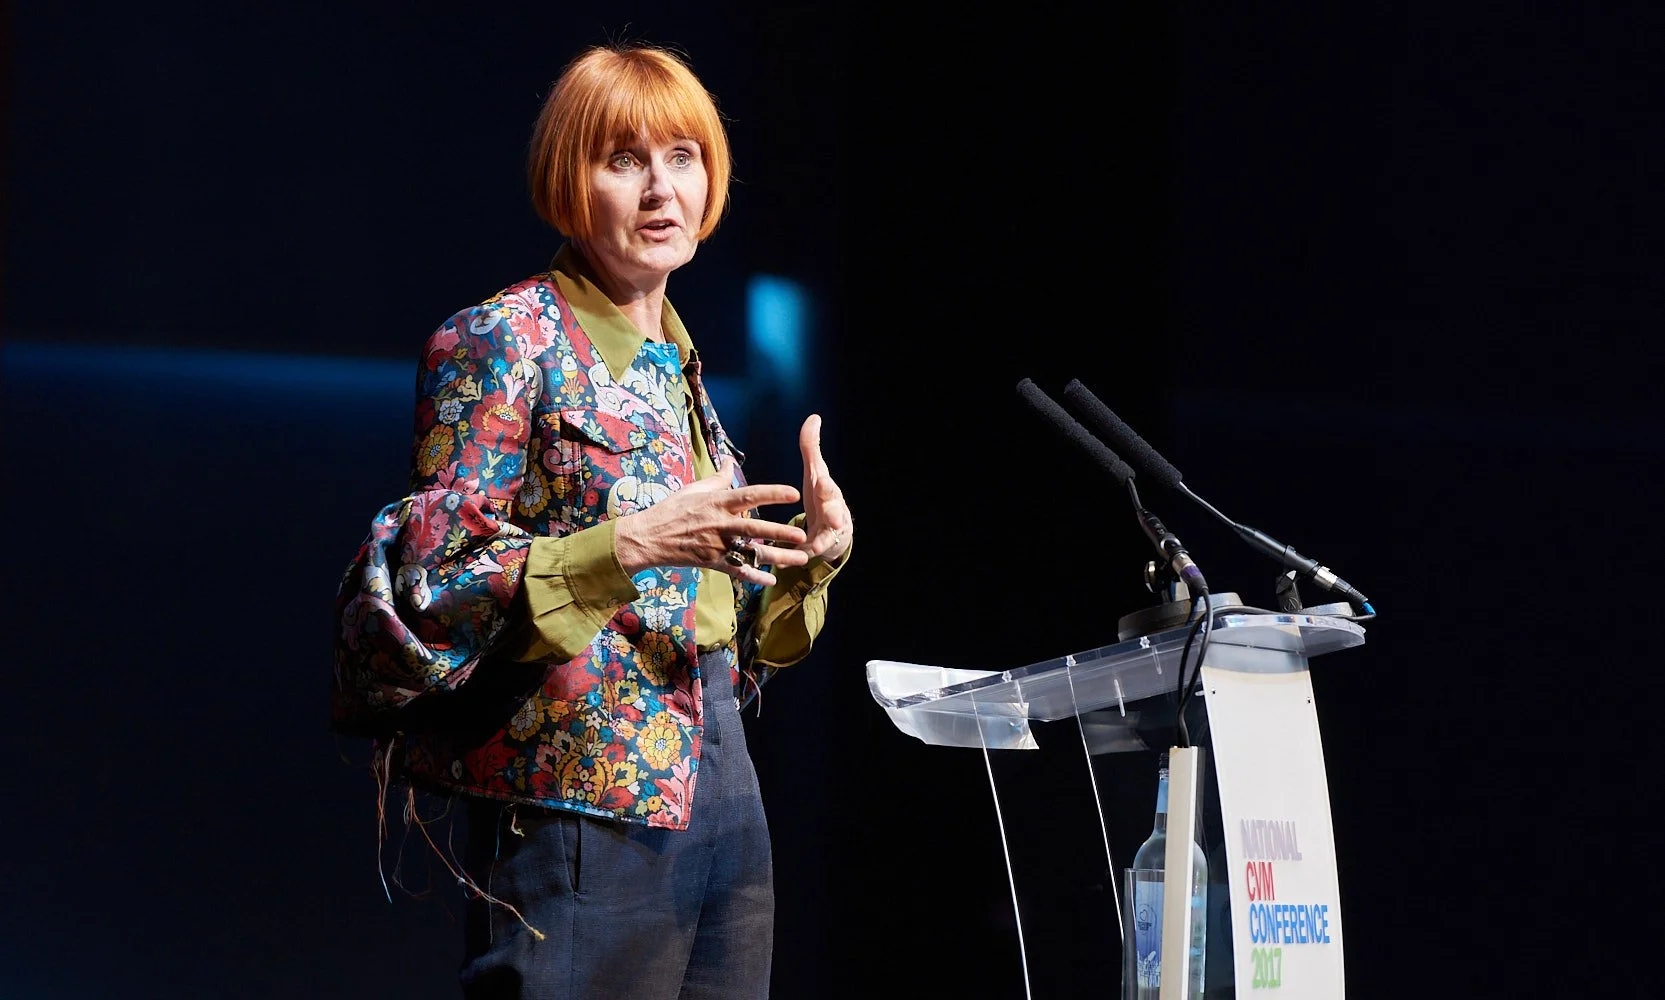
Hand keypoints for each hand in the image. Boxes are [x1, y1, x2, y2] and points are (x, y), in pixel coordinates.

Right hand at [613, 457, 809, 585]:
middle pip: (754, 529)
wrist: (649, 537)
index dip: (772, 494)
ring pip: (751, 553)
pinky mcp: (712, 562)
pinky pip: (737, 571)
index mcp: (717, 502)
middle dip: (779, 532)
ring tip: (799, 558)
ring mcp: (717, 545)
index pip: (749, 495)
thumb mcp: (695, 489)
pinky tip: (772, 580)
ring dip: (777, 557)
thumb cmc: (672, 509)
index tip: (794, 493)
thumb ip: (718, 478)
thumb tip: (729, 461)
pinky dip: (754, 577)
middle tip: (802, 535)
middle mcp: (720, 524)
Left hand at [798, 414, 852, 563]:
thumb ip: (811, 448)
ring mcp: (829, 533)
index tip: (823, 484)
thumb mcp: (815, 473)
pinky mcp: (819, 549)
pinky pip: (810, 555)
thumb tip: (813, 417)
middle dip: (834, 516)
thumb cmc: (821, 497)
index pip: (829, 487)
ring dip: (820, 542)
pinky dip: (802, 557)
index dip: (827, 487)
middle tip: (833, 521)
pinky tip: (790, 561)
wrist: (833, 530)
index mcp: (828, 492)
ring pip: (827, 538)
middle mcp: (833, 512)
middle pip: (835, 514)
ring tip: (814, 548)